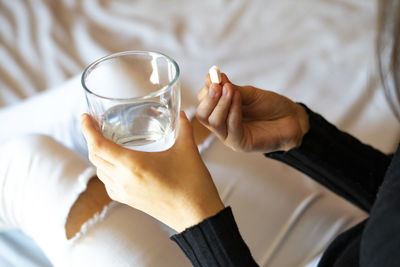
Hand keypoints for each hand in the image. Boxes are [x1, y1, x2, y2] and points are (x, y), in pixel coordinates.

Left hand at [80, 111, 224, 231]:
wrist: (196, 216)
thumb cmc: (192, 184)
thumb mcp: (188, 150)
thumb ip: (183, 128)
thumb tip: (180, 113)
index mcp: (134, 165)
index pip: (98, 146)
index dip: (87, 129)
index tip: (85, 117)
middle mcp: (124, 179)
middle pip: (95, 157)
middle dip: (91, 139)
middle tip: (95, 125)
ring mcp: (125, 192)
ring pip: (100, 171)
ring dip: (98, 155)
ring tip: (105, 142)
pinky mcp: (129, 201)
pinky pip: (108, 184)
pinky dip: (106, 171)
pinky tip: (117, 166)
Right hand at [196, 73, 308, 152]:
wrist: (292, 119)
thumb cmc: (270, 106)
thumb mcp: (249, 93)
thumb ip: (231, 88)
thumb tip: (212, 76)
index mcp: (221, 113)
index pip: (203, 104)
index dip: (206, 90)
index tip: (213, 76)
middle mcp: (222, 126)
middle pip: (203, 115)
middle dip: (208, 99)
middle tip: (217, 85)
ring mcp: (230, 137)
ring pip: (214, 122)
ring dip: (221, 103)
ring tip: (230, 89)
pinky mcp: (241, 144)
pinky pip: (232, 129)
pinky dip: (233, 111)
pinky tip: (238, 98)